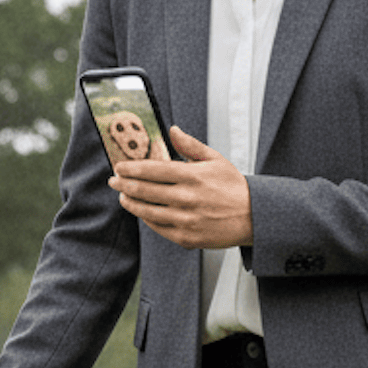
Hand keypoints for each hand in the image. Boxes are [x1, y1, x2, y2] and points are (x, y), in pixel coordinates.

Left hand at [111, 126, 253, 248]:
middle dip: (124, 185)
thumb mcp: (215, 160)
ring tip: (122, 196)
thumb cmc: (234, 187)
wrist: (254, 216)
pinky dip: (145, 218)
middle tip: (114, 181)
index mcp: (193, 176)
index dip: (131, 168)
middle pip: (144, 190)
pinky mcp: (186, 237)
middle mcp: (187, 198)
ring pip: (147, 211)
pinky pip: (157, 227)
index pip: (153, 170)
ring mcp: (185, 219)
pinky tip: (140, 211)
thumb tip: (172, 130)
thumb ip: (190, 146)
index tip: (119, 167)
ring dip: (130, 203)